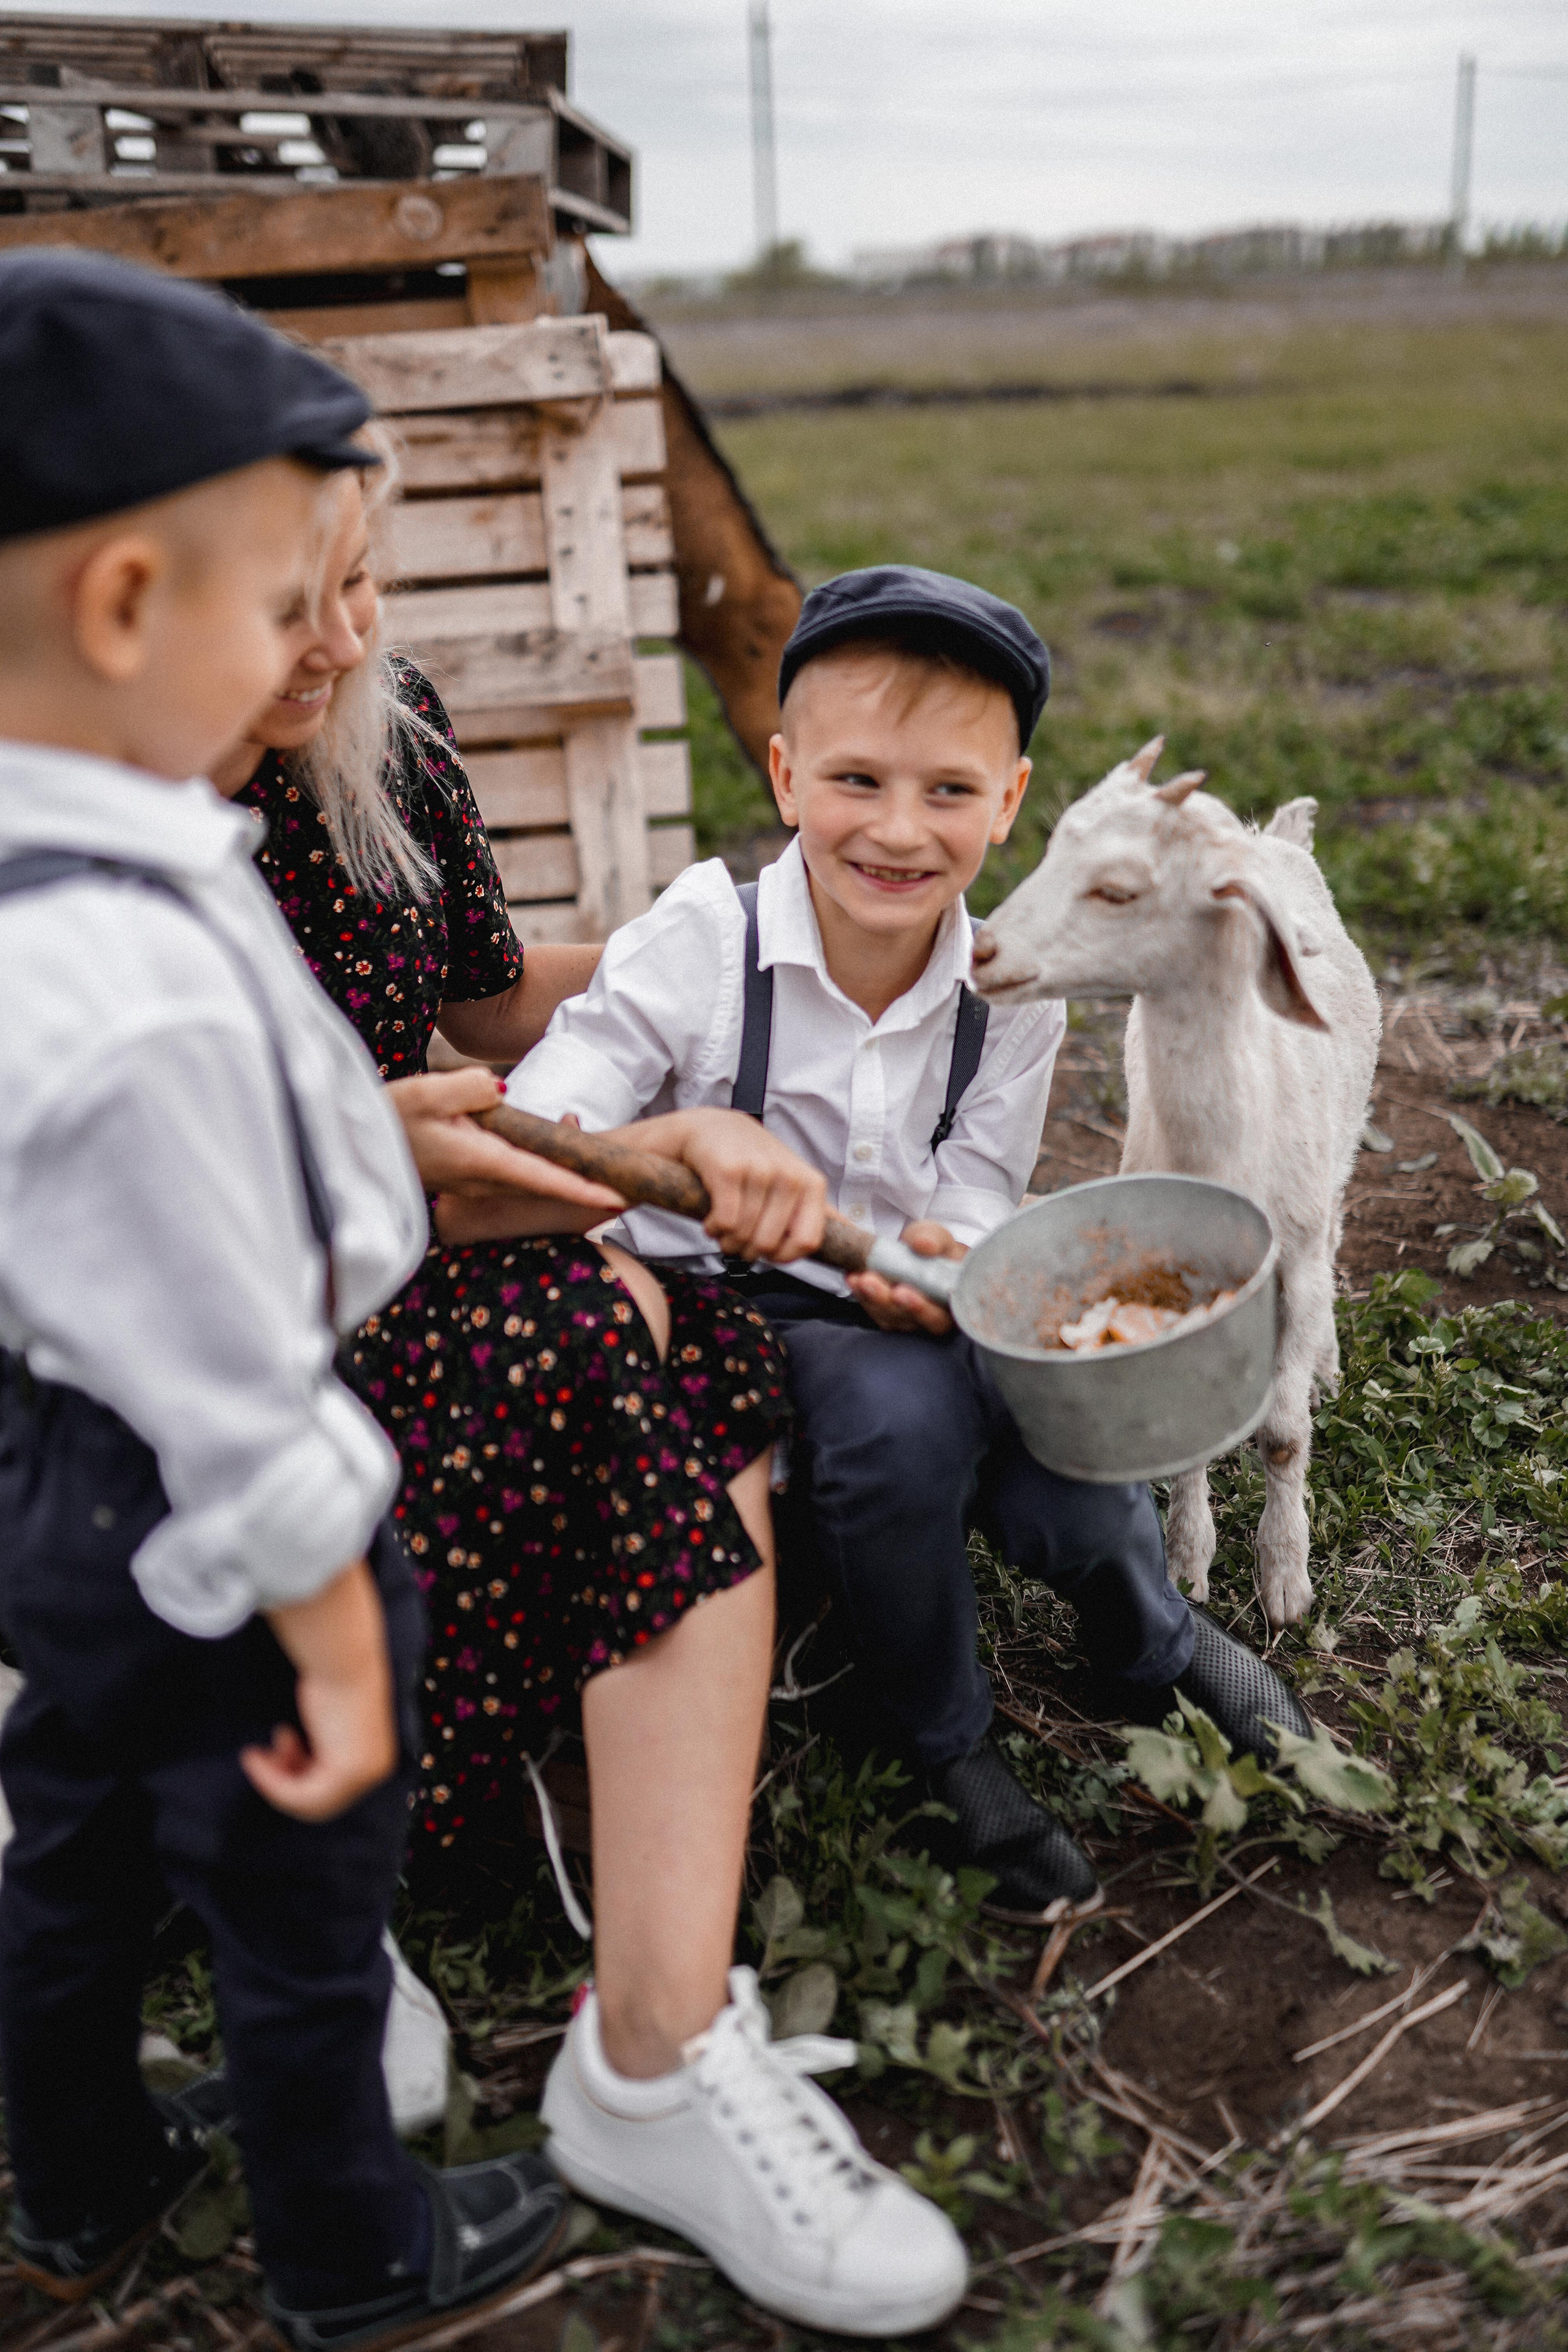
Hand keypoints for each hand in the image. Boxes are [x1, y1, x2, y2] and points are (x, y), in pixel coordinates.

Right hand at [242, 1560, 397, 1822]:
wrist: (343, 1656)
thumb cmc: (332, 1676)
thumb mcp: (326, 1717)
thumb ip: (320, 1744)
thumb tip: (298, 1761)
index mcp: (375, 1758)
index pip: (332, 1789)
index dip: (296, 1775)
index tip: (276, 1746)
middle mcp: (376, 1769)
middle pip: (320, 1801)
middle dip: (285, 1781)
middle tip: (260, 1755)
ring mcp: (365, 1773)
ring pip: (309, 1803)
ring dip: (275, 1783)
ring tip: (256, 1754)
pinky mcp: (349, 1772)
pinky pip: (302, 1796)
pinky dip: (273, 1782)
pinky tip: (255, 1757)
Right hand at [386, 1069, 623, 1210]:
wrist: (354, 1143)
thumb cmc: (387, 1117)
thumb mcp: (425, 1091)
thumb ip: (468, 1087)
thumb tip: (500, 1087)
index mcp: (480, 1162)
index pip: (542, 1179)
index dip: (582, 1190)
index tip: (618, 1199)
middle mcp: (485, 1179)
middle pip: (549, 1185)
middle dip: (590, 1184)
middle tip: (635, 1180)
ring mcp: (478, 1181)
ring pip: (535, 1179)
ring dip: (570, 1171)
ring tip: (607, 1147)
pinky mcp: (472, 1174)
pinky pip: (519, 1172)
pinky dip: (546, 1163)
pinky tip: (563, 1138)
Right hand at [651, 1109, 826, 1263]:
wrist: (709, 1127)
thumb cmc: (752, 1160)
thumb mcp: (792, 1180)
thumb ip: (818, 1210)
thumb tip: (852, 1233)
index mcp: (811, 1183)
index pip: (807, 1242)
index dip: (782, 1256)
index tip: (767, 1249)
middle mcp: (790, 1176)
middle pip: (769, 1244)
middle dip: (747, 1250)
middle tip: (736, 1236)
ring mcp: (760, 1171)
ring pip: (743, 1236)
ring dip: (726, 1240)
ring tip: (722, 1226)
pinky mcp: (729, 1171)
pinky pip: (724, 1223)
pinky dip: (712, 1228)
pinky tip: (711, 1217)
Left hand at [849, 1219, 964, 1335]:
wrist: (921, 1252)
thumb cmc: (937, 1249)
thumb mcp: (937, 1237)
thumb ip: (934, 1240)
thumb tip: (924, 1245)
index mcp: (952, 1302)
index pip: (939, 1317)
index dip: (920, 1309)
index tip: (901, 1292)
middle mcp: (931, 1317)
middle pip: (909, 1320)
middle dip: (886, 1302)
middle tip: (870, 1282)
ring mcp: (908, 1318)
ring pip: (888, 1318)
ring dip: (870, 1298)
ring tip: (858, 1277)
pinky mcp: (888, 1313)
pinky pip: (874, 1310)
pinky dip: (862, 1295)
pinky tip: (852, 1278)